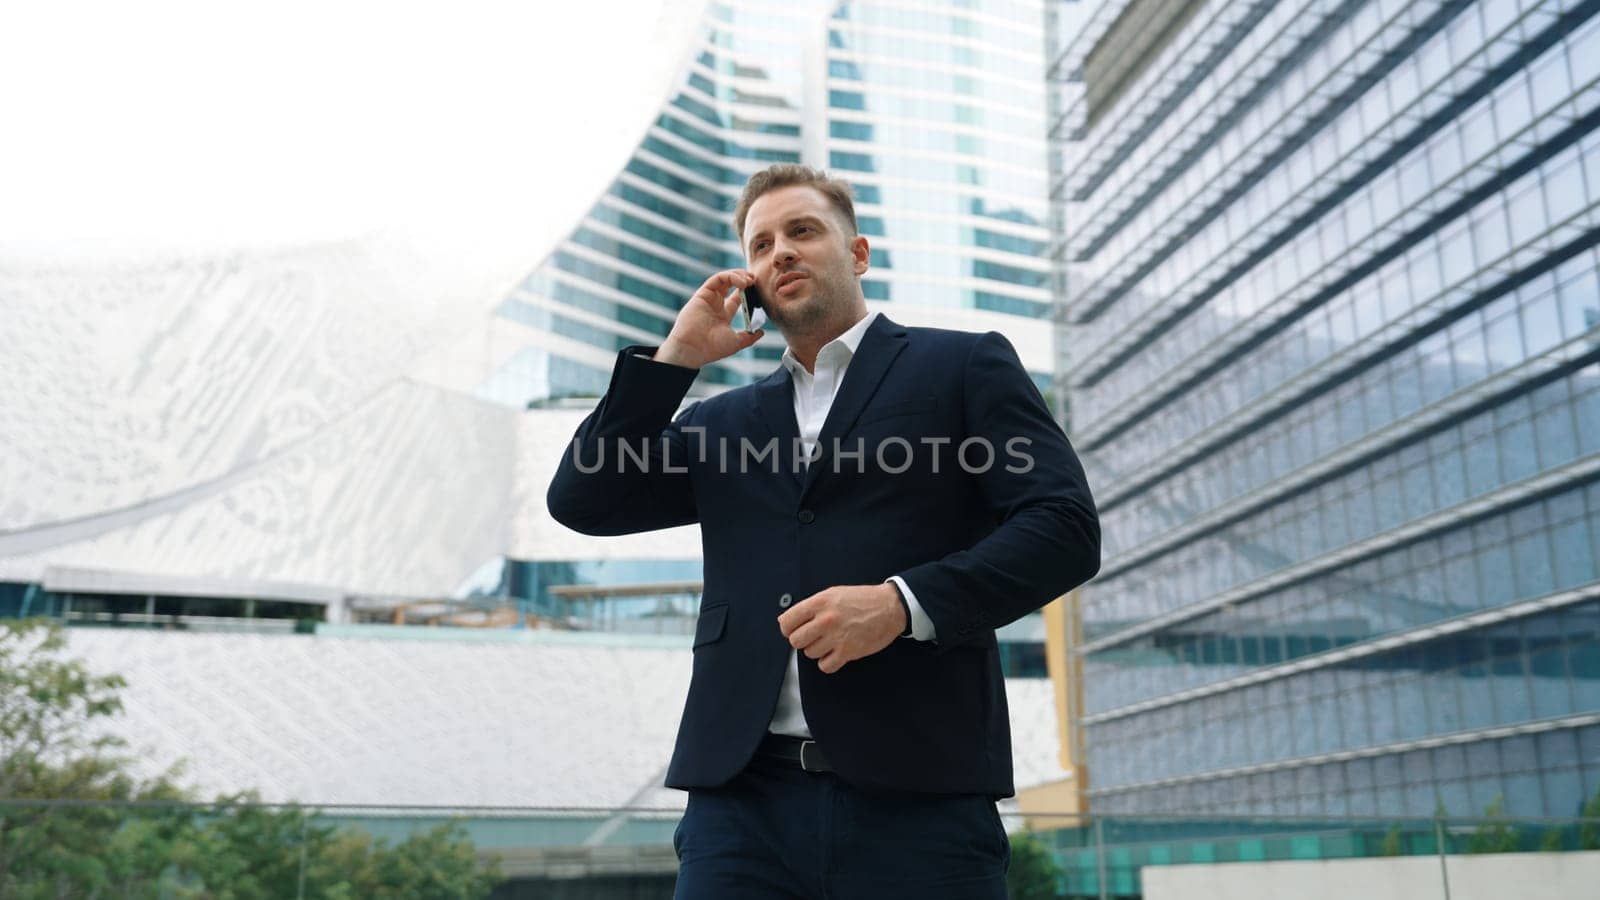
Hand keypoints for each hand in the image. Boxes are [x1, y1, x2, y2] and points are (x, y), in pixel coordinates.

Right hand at [654, 269, 765, 368]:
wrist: (694, 349)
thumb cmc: (712, 348)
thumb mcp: (736, 342)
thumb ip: (749, 337)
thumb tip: (761, 332)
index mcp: (723, 316)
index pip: (737, 298)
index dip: (748, 292)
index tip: (759, 290)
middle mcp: (715, 305)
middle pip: (730, 285)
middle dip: (744, 279)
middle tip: (755, 280)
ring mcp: (708, 299)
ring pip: (724, 279)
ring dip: (738, 275)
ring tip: (749, 280)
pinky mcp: (702, 294)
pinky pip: (717, 279)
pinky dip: (729, 276)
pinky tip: (741, 282)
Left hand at [777, 584, 905, 674]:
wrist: (890, 607)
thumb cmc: (863, 599)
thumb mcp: (834, 593)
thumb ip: (812, 606)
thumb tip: (789, 620)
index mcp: (820, 602)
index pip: (787, 622)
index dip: (788, 628)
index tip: (793, 630)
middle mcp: (826, 620)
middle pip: (795, 640)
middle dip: (802, 640)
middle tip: (813, 636)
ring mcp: (836, 637)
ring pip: (810, 654)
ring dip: (817, 650)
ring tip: (830, 641)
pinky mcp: (848, 652)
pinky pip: (825, 666)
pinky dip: (828, 662)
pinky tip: (835, 653)